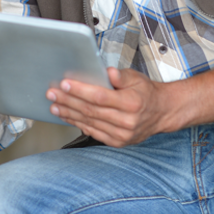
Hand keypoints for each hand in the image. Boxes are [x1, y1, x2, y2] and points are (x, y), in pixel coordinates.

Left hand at [46, 67, 169, 146]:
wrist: (162, 112)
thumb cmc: (146, 93)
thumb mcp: (137, 78)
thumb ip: (120, 75)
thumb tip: (107, 72)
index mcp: (132, 103)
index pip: (100, 97)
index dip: (80, 91)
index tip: (64, 84)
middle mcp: (127, 121)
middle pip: (91, 110)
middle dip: (68, 101)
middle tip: (51, 93)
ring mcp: (122, 134)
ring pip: (89, 123)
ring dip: (69, 114)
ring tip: (54, 105)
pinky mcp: (117, 142)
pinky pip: (93, 132)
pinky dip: (78, 124)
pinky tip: (67, 116)